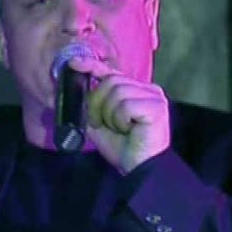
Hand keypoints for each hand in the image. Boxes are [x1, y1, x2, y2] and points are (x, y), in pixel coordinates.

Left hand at [68, 57, 169, 174]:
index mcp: (134, 90)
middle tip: (101, 123)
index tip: (74, 63)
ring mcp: (154, 97)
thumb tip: (75, 88)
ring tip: (119, 128)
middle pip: (111, 80)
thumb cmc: (121, 146)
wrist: (138, 168)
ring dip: (110, 114)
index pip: (111, 72)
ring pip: (118, 92)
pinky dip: (120, 120)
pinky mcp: (157, 108)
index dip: (92, 65)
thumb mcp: (98, 121)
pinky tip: (129, 130)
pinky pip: (127, 106)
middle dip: (98, 103)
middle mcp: (147, 89)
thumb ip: (90, 104)